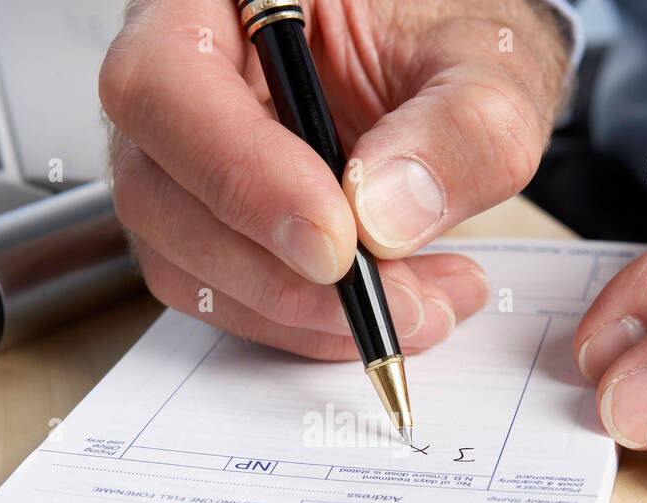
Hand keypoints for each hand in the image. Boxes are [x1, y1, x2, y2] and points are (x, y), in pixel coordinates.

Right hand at [100, 0, 570, 358]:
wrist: (450, 73)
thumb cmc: (448, 36)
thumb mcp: (490, 64)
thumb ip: (459, 128)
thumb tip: (383, 216)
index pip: (166, 83)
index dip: (241, 174)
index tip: (336, 244)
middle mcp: (176, 73)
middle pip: (157, 191)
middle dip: (279, 274)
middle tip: (395, 301)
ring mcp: (179, 157)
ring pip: (184, 263)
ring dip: (303, 313)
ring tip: (423, 307)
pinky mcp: (206, 223)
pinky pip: (225, 295)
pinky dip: (309, 323)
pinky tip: (394, 304)